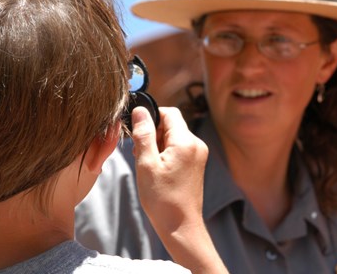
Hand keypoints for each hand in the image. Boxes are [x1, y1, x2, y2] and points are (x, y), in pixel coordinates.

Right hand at [131, 106, 227, 273]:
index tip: (138, 133)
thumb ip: (144, 134)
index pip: (169, 113)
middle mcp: (197, 144)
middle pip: (171, 124)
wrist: (181, 227)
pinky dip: (165, 154)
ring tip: (148, 165)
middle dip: (153, 134)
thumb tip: (140, 110)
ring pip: (173, 137)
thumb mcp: (146, 164)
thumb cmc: (162, 199)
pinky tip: (156, 170)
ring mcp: (198, 155)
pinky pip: (178, 149)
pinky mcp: (196, 164)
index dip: (151, 117)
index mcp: (186, 142)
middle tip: (139, 154)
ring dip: (157, 145)